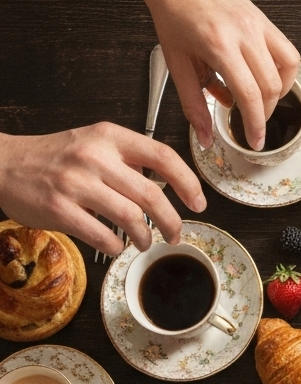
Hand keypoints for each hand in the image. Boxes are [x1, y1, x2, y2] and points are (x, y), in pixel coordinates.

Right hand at [0, 124, 205, 254]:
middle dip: (172, 222)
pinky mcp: (61, 209)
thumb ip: (130, 160)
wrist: (4, 164)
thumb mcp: (94, 144)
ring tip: (145, 242)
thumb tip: (172, 186)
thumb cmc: (55, 158)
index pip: (162, 156)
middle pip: (152, 195)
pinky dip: (117, 247)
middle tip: (176, 234)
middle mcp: (94, 157)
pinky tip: (116, 245)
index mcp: (108, 137)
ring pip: (132, 218)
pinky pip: (104, 236)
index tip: (199, 203)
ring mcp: (76, 183)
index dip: (188, 183)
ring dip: (146, 238)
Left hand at [138, 0, 299, 150]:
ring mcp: (257, 23)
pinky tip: (267, 77)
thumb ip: (193, 104)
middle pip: (270, 87)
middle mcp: (243, 32)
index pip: (249, 95)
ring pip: (286, 70)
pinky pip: (288, 52)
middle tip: (250, 122)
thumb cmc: (172, 13)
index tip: (254, 141)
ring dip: (277, 93)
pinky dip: (284, 72)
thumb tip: (207, 138)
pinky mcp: (263, 19)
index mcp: (218, 44)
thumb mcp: (176, 64)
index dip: (255, 124)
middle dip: (263, 113)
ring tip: (260, 100)